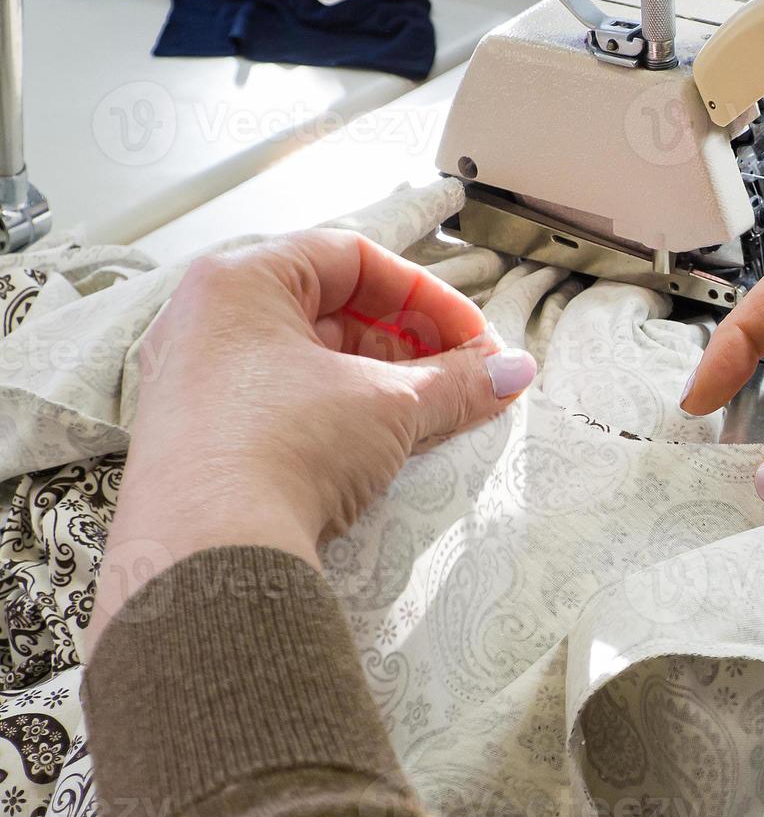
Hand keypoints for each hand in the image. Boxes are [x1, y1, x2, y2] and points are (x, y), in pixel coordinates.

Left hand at [93, 231, 537, 640]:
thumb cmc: (278, 451)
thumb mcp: (388, 406)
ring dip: (383, 381)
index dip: (428, 297)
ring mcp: (198, 383)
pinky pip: (286, 404)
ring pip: (311, 360)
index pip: (355, 259)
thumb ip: (458, 382)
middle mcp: (207, 321)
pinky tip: (385, 445)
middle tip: (465, 378)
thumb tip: (511, 373)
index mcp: (239, 281)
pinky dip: (341, 413)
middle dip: (412, 343)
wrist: (206, 557)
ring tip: (436, 415)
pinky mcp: (203, 439)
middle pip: (333, 308)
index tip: (475, 340)